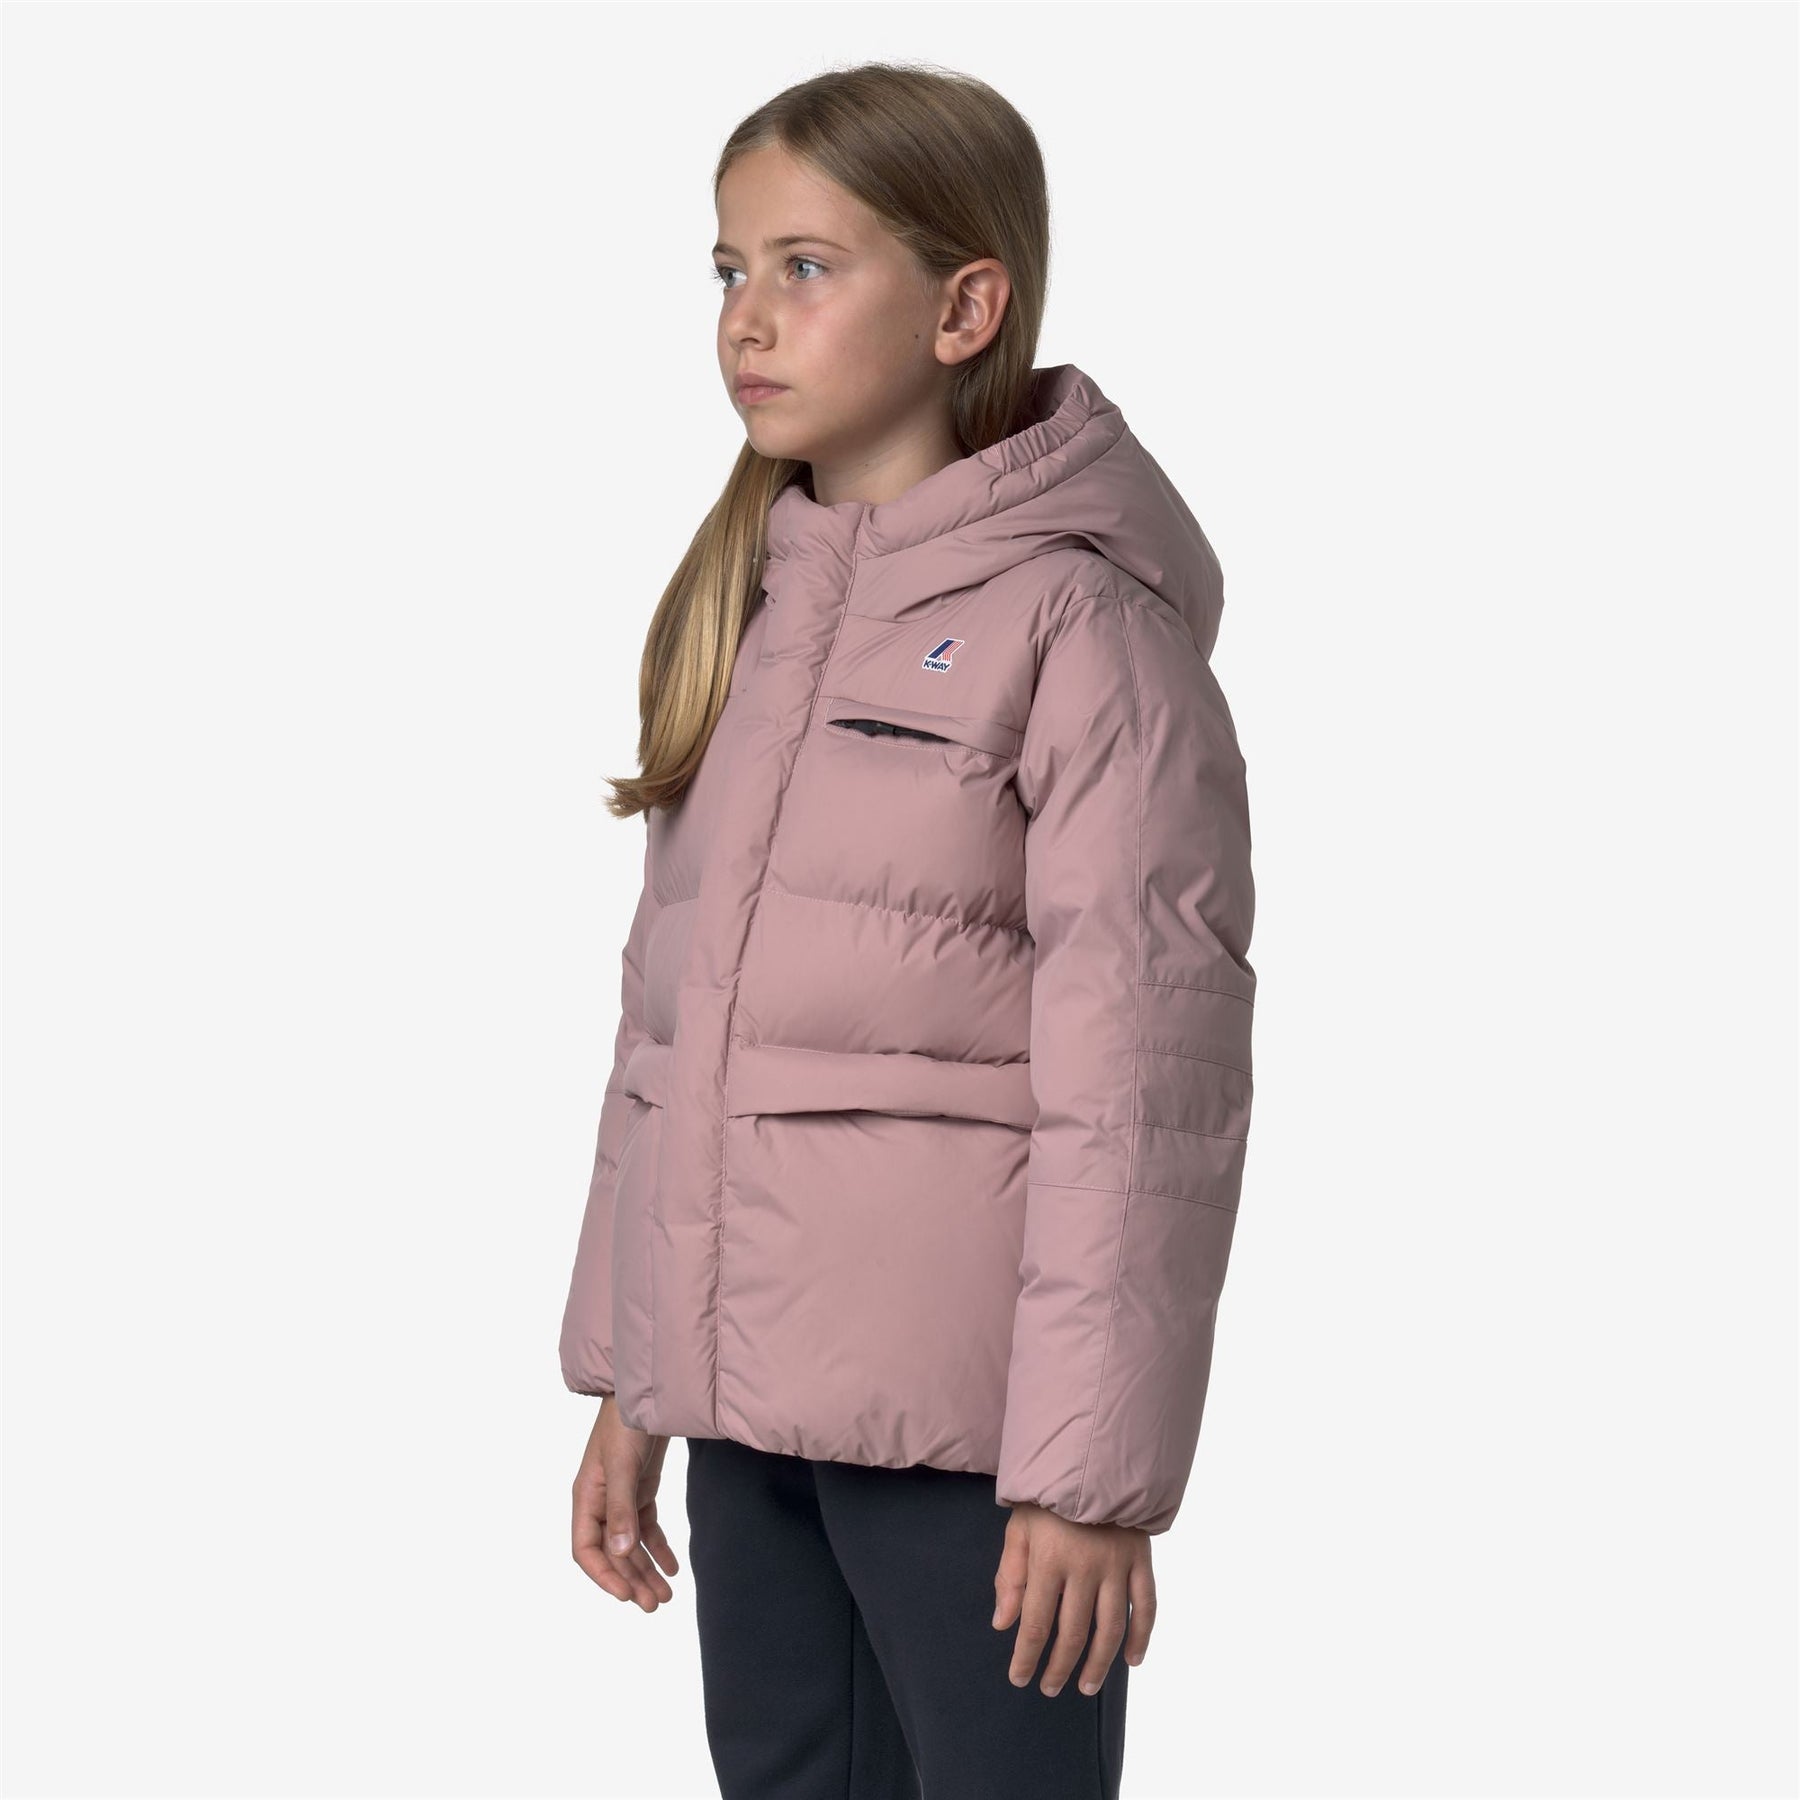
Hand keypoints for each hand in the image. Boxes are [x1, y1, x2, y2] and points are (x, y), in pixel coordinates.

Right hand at [571, 1396, 679, 1609]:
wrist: (646, 1389)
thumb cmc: (626, 1422)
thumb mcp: (622, 1465)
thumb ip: (621, 1509)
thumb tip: (619, 1553)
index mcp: (586, 1498)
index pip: (586, 1550)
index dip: (604, 1576)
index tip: (626, 1596)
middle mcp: (601, 1502)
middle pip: (612, 1553)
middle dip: (631, 1580)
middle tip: (655, 1604)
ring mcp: (621, 1497)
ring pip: (631, 1545)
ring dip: (646, 1570)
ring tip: (667, 1595)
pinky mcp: (641, 1489)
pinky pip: (646, 1528)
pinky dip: (658, 1548)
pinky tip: (673, 1567)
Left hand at [992, 1502, 1153, 1694]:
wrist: (1093, 1457)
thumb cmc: (1048, 1494)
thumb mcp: (1019, 1526)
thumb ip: (1011, 1575)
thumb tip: (1003, 1624)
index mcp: (1049, 1558)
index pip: (1036, 1623)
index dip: (1026, 1657)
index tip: (1019, 1678)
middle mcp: (1085, 1566)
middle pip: (1073, 1633)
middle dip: (1059, 1666)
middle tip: (1049, 1688)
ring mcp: (1117, 1565)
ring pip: (1111, 1628)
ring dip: (1099, 1664)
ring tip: (1086, 1687)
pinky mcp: (1141, 1559)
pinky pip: (1146, 1606)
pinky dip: (1141, 1637)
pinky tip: (1131, 1660)